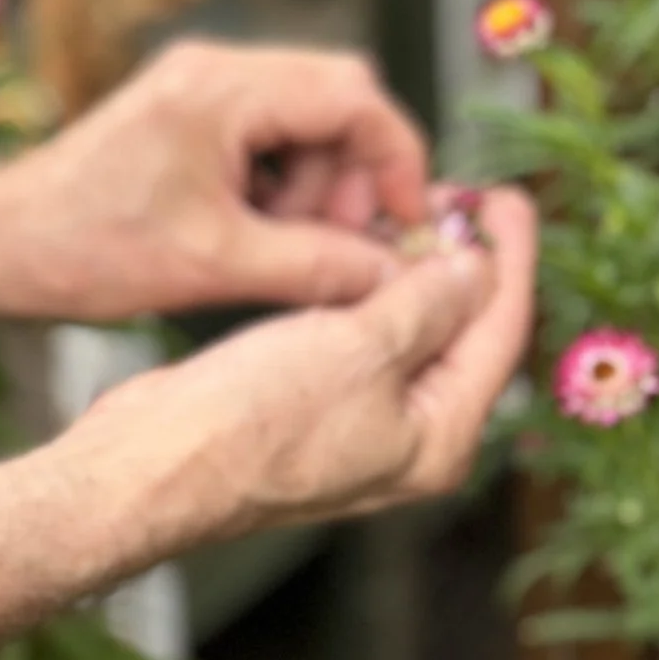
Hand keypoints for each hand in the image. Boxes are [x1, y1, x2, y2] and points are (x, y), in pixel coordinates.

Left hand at [0, 38, 433, 322]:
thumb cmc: (85, 249)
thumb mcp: (215, 265)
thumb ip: (317, 266)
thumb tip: (395, 276)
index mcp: (224, 87)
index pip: (356, 96)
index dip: (397, 161)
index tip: (405, 224)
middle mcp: (216, 68)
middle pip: (338, 100)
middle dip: (353, 177)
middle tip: (340, 246)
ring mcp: (198, 87)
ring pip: (305, 123)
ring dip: (315, 188)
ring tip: (284, 251)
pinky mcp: (185, 115)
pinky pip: (265, 137)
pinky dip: (279, 187)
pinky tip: (254, 239)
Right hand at [59, 183, 536, 567]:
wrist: (150, 464)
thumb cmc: (249, 425)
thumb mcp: (358, 348)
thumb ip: (426, 303)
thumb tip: (475, 270)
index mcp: (441, 439)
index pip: (501, 332)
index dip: (509, 256)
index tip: (506, 198)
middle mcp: (410, 438)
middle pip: (461, 333)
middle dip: (458, 261)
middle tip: (447, 195)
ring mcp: (360, 423)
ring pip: (408, 332)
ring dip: (408, 271)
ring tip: (399, 210)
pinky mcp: (313, 405)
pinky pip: (361, 339)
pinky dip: (366, 293)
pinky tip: (351, 253)